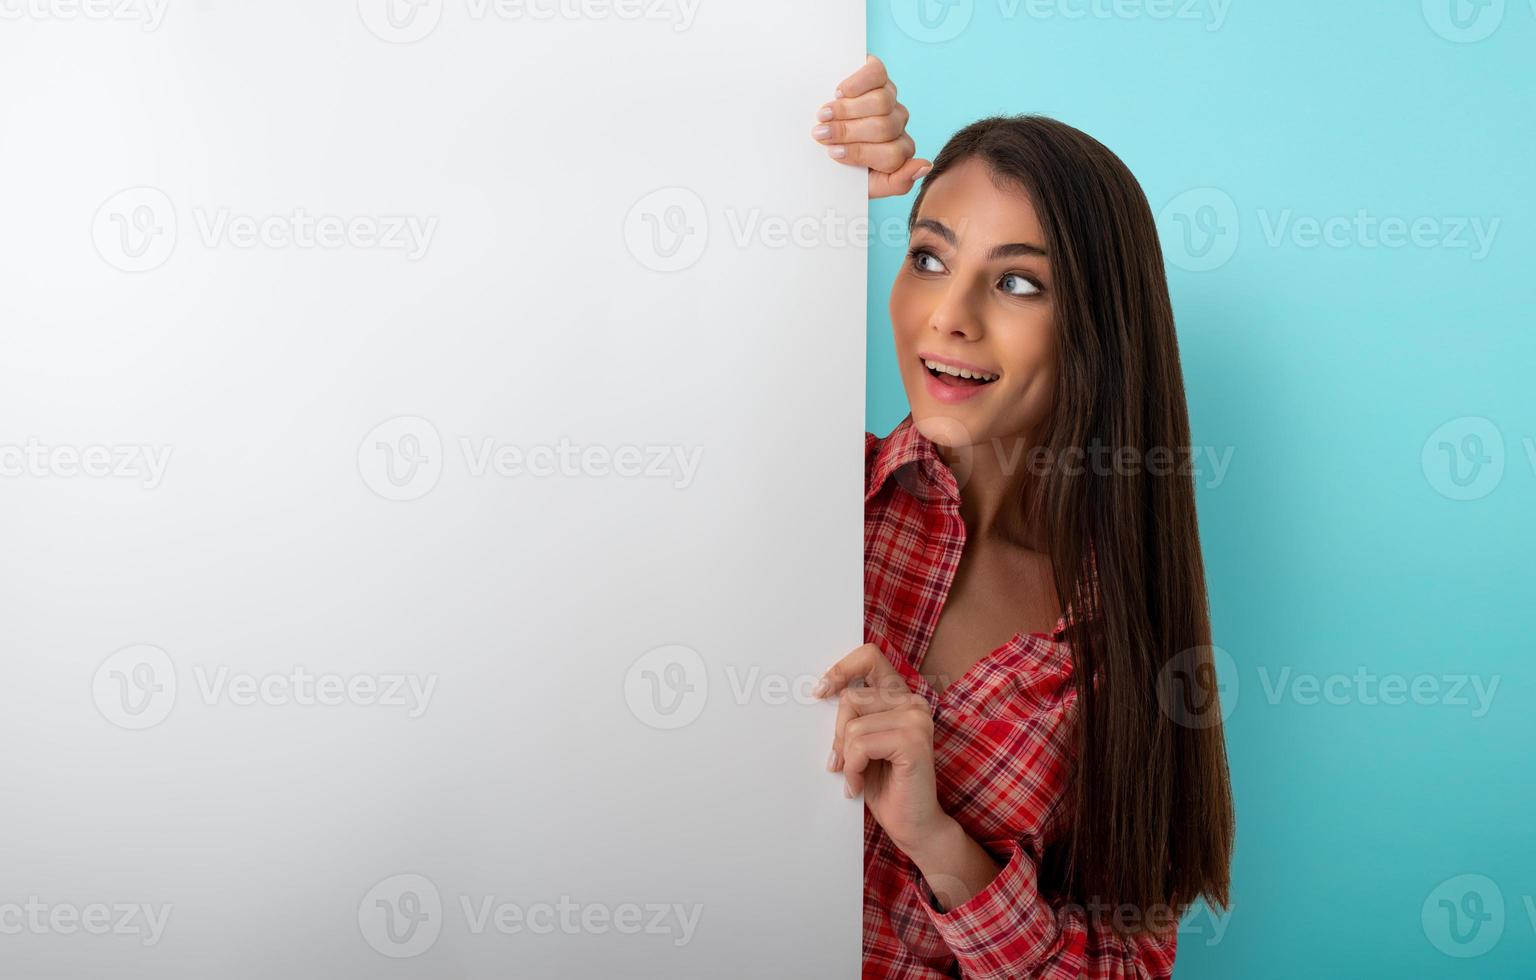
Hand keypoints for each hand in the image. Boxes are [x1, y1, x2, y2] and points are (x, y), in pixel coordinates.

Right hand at [811, 54, 930, 199]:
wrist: (817, 144)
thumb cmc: (840, 166)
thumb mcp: (866, 185)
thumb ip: (897, 183)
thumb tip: (925, 165)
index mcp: (899, 152)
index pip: (891, 156)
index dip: (859, 154)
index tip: (832, 154)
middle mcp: (898, 123)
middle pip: (883, 127)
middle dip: (848, 132)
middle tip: (821, 134)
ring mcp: (890, 97)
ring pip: (881, 102)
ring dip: (846, 110)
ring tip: (823, 116)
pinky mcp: (879, 74)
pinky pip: (876, 74)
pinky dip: (856, 84)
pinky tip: (839, 93)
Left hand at [814, 643, 951, 855]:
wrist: (912, 825)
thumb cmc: (884, 785)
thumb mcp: (861, 744)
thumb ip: (852, 717)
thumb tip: (818, 692)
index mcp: (901, 697)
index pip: (869, 657)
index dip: (841, 669)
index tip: (820, 692)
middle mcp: (913, 702)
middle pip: (850, 699)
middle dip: (838, 735)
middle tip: (842, 762)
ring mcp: (916, 719)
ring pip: (853, 725)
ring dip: (846, 758)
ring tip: (855, 777)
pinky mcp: (913, 740)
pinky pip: (860, 745)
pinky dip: (852, 769)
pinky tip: (859, 785)